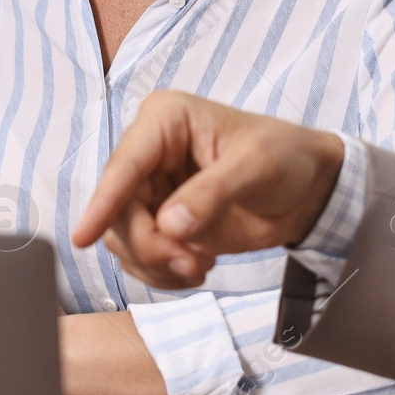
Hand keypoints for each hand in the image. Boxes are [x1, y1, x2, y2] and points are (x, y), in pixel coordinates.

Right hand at [73, 92, 344, 289]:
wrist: (310, 189)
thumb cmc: (286, 157)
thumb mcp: (255, 166)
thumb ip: (211, 194)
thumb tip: (170, 226)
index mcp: (164, 121)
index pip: (124, 164)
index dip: (103, 202)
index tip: (83, 237)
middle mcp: (148, 155)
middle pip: (120, 209)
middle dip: (151, 245)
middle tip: (192, 264)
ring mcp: (151, 190)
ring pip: (124, 236)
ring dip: (156, 263)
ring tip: (201, 266)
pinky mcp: (160, 223)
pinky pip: (140, 256)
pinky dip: (162, 273)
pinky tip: (196, 269)